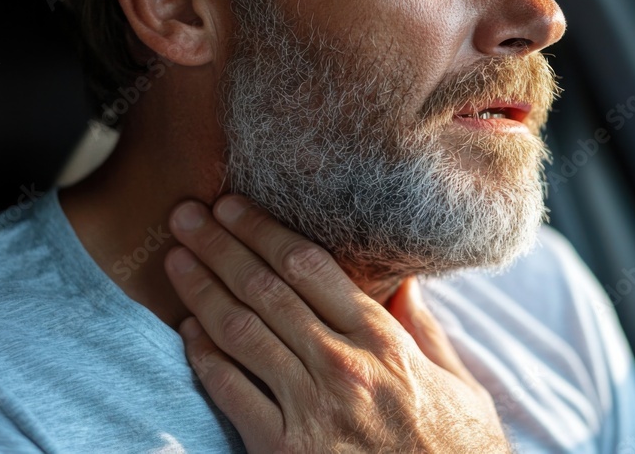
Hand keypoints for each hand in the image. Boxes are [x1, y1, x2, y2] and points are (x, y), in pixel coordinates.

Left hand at [164, 195, 510, 452]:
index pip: (310, 267)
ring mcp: (310, 410)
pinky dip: (205, 358)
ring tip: (176, 260)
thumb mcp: (459, 384)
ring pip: (241, 333)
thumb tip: (403, 280)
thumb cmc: (458, 453)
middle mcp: (343, 366)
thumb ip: (424, 329)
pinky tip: (188, 331)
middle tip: (186, 215)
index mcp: (384, 342)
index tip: (234, 205)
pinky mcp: (283, 451)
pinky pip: (232, 394)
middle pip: (266, 290)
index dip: (264, 230)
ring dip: (202, 290)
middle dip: (220, 246)